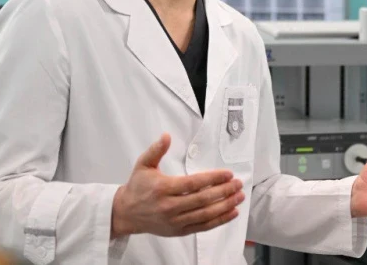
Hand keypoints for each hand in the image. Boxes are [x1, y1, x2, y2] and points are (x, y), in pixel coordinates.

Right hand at [111, 134, 243, 237]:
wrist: (126, 213)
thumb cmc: (137, 188)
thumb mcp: (143, 165)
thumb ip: (156, 150)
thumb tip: (166, 136)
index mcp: (163, 189)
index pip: (193, 183)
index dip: (212, 178)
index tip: (227, 173)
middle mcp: (170, 207)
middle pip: (202, 199)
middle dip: (224, 191)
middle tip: (238, 183)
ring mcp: (175, 221)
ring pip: (205, 215)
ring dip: (225, 206)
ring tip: (239, 196)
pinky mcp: (179, 231)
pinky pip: (202, 227)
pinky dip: (219, 221)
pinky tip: (232, 213)